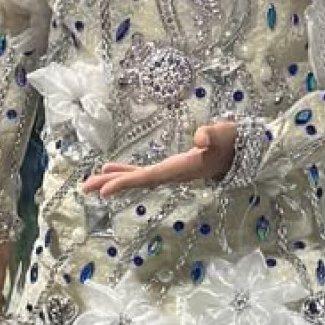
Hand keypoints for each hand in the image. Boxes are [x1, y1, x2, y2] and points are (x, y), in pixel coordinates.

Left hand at [83, 117, 239, 198]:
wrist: (241, 151)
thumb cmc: (231, 141)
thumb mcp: (222, 134)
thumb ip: (211, 135)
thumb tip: (200, 138)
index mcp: (180, 169)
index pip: (148, 177)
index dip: (125, 184)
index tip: (103, 191)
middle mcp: (171, 175)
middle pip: (137, 182)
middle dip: (110, 185)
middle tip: (83, 188)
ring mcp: (170, 172)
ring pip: (137, 179)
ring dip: (114, 180)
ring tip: (90, 182)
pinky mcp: (170, 168)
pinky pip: (143, 173)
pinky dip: (126, 172)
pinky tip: (110, 170)